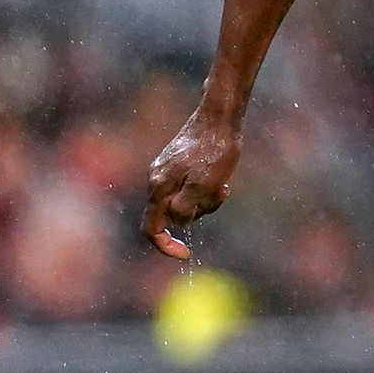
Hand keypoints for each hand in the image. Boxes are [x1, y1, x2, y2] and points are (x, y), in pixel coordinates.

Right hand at [142, 108, 240, 260]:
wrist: (219, 117)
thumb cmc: (214, 150)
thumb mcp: (204, 185)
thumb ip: (185, 208)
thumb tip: (177, 223)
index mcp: (159, 187)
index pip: (151, 228)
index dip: (165, 247)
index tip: (187, 255)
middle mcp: (157, 180)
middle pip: (172, 215)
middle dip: (197, 213)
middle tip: (219, 194)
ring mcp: (166, 172)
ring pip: (183, 201)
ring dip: (204, 200)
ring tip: (222, 183)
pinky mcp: (177, 165)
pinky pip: (188, 188)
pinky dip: (205, 189)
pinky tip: (220, 178)